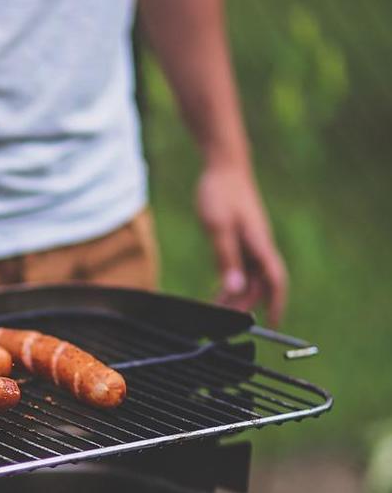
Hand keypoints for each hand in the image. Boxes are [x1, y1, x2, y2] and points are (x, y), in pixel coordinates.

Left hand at [196, 162, 287, 325]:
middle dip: (246, 306)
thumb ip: (226, 258)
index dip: (276, 304)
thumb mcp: (218, 227)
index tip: (272, 324)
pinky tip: (220, 292)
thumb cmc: (220, 193)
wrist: (224, 167)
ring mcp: (252, 243)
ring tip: (217, 312)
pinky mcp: (243, 239)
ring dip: (236, 296)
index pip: (275, 281)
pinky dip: (232, 282)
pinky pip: (242, 268)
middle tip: (225, 323)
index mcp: (259, 244)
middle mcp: (260, 246)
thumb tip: (235, 288)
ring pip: (250, 278)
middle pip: (259, 285)